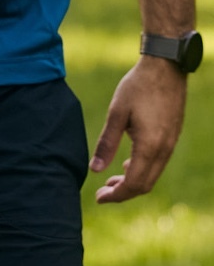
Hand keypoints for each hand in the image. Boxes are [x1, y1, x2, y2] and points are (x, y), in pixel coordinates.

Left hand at [89, 56, 186, 202]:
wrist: (165, 67)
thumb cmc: (138, 86)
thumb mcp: (117, 112)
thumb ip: (107, 143)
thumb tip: (94, 170)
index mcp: (150, 146)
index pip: (133, 184)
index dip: (116, 195)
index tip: (98, 198)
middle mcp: (164, 150)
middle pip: (144, 185)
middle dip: (123, 192)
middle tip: (102, 192)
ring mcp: (171, 144)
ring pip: (152, 175)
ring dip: (132, 181)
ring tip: (111, 179)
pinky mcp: (172, 137)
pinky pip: (158, 163)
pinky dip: (142, 169)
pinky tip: (127, 163)